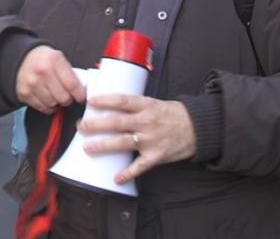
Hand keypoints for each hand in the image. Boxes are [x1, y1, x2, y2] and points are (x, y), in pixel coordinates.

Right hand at [15, 45, 85, 113]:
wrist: (22, 58)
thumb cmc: (43, 59)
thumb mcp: (59, 58)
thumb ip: (70, 73)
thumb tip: (82, 90)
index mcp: (54, 60)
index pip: (72, 85)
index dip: (80, 95)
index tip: (81, 98)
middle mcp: (42, 72)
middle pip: (63, 97)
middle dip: (68, 99)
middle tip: (66, 95)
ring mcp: (32, 83)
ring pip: (53, 104)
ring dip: (56, 102)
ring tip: (55, 95)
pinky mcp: (24, 93)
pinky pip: (41, 107)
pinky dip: (47, 106)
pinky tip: (47, 99)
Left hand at [78, 94, 197, 183]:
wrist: (198, 128)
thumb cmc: (171, 114)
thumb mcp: (153, 102)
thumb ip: (133, 105)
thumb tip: (107, 103)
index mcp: (146, 106)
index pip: (122, 101)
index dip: (105, 100)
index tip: (90, 102)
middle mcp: (147, 122)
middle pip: (117, 123)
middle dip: (96, 125)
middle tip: (81, 126)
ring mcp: (152, 140)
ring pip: (123, 143)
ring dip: (104, 146)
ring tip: (87, 148)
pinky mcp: (157, 156)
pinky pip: (140, 166)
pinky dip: (128, 173)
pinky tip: (117, 178)